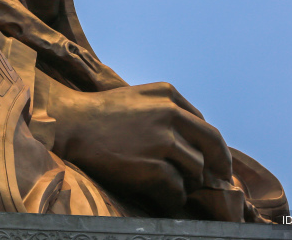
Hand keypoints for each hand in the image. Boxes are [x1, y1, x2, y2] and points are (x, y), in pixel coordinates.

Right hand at [50, 81, 235, 218]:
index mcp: (168, 95)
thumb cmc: (102, 113)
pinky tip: (161, 195)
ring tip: (172, 186)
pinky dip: (172, 197)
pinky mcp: (153, 167)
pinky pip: (177, 189)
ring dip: (187, 182)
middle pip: (212, 144)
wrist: (72, 124)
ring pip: (196, 169)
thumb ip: (166, 110)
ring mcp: (162, 141)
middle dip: (219, 165)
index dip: (213, 146)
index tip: (216, 161)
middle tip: (220, 180)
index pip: (204, 124)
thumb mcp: (138, 97)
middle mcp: (170, 114)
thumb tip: (192, 139)